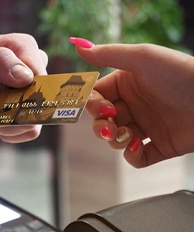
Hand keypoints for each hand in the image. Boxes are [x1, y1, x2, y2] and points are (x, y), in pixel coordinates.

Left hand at [0, 33, 47, 142]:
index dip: (18, 95)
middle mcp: (34, 69)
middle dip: (7, 110)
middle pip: (38, 102)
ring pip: (34, 121)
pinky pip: (31, 132)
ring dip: (5, 122)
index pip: (39, 78)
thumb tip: (26, 77)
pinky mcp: (28, 112)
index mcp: (24, 48)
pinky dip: (8, 131)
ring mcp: (32, 92)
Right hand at [70, 39, 193, 166]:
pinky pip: (136, 158)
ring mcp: (145, 127)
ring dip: (115, 140)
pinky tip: (139, 146)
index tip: (101, 108)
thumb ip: (108, 54)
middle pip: (102, 121)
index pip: (97, 98)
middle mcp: (134, 106)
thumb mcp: (142, 58)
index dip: (93, 105)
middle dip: (100, 127)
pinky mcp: (158, 147)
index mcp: (127, 85)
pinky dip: (132, 156)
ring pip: (115, 140)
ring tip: (129, 135)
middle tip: (109, 127)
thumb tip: (78, 45)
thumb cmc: (181, 74)